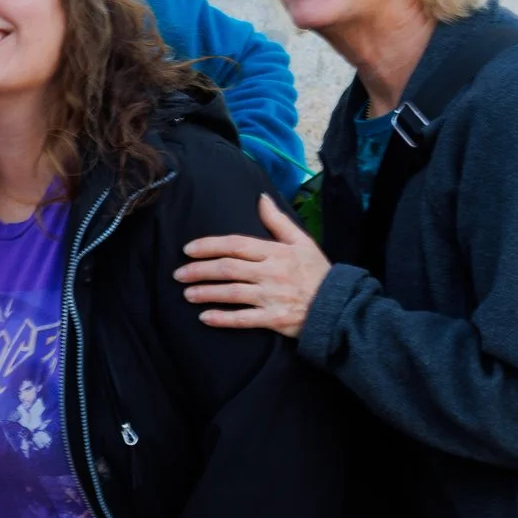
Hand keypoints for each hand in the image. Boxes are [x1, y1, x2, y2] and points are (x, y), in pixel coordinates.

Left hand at [175, 194, 331, 338]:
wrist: (339, 305)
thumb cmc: (317, 271)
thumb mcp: (302, 241)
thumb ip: (278, 221)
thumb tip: (261, 198)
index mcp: (276, 252)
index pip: (235, 245)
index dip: (209, 246)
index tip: (188, 249)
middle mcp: (271, 273)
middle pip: (227, 268)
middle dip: (199, 270)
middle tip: (178, 274)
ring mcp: (272, 296)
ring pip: (232, 293)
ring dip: (206, 293)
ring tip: (187, 294)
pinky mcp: (274, 319)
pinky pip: (244, 319)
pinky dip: (223, 319)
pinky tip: (204, 318)